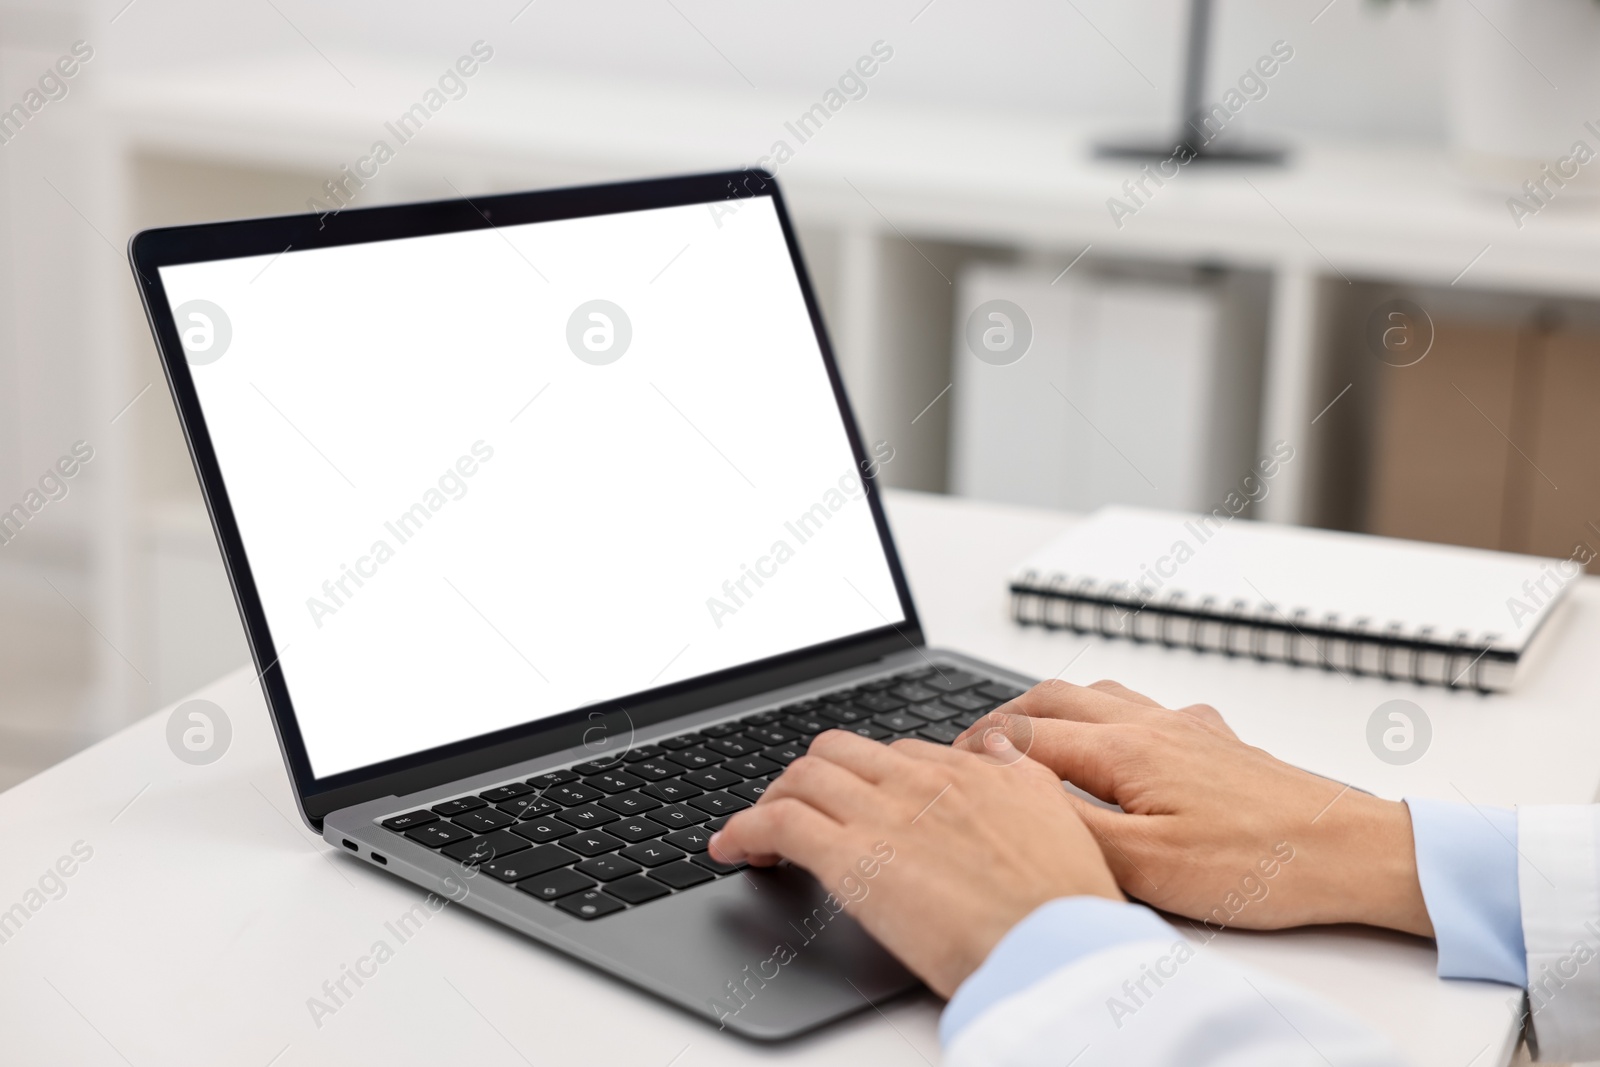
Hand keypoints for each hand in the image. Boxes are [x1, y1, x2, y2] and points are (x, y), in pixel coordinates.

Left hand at [708, 728, 1122, 997]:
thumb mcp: (1056, 813)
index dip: (865, 778)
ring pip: (802, 776)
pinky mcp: (850, 857)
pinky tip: (731, 848)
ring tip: (759, 832)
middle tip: (798, 811)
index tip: (853, 801)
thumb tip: (995, 745)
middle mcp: (921, 781)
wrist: (1057, 947)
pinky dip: (743, 828)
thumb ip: (1020, 773)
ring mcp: (882, 814)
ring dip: (771, 799)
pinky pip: (778, 822)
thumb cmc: (1063, 903)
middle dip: (810, 778)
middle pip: (839, 751)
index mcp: (970, 771)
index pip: (896, 753)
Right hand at [953, 679, 1432, 937]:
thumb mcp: (1149, 865)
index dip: (977, 750)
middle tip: (970, 746)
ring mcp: (1187, 727)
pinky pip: (1142, 707)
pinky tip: (1116, 743)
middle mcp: (1152, 724)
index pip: (1026, 736)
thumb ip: (1074, 825)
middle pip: (1054, 698)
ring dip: (1051, 708)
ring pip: (1098, 694)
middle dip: (1002, 716)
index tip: (947, 767)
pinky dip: (1103, 715)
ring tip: (1026, 735)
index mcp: (1126, 750)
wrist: (1350, 850)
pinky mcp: (1216, 741)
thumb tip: (1013, 794)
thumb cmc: (1261, 865)